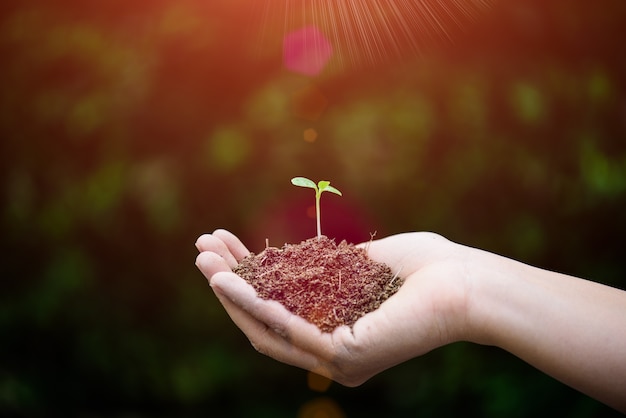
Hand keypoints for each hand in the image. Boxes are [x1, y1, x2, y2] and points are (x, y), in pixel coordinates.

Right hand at [195, 230, 469, 385]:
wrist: (467, 281)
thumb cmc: (423, 268)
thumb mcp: (356, 264)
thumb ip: (322, 269)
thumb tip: (291, 259)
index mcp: (335, 334)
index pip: (280, 311)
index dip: (247, 281)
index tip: (226, 247)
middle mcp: (332, 355)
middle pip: (265, 323)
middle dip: (230, 287)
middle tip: (202, 252)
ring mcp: (338, 361)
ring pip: (267, 328)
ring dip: (232, 293)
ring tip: (203, 261)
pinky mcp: (345, 356)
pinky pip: (289, 327)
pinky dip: (254, 303)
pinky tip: (229, 279)